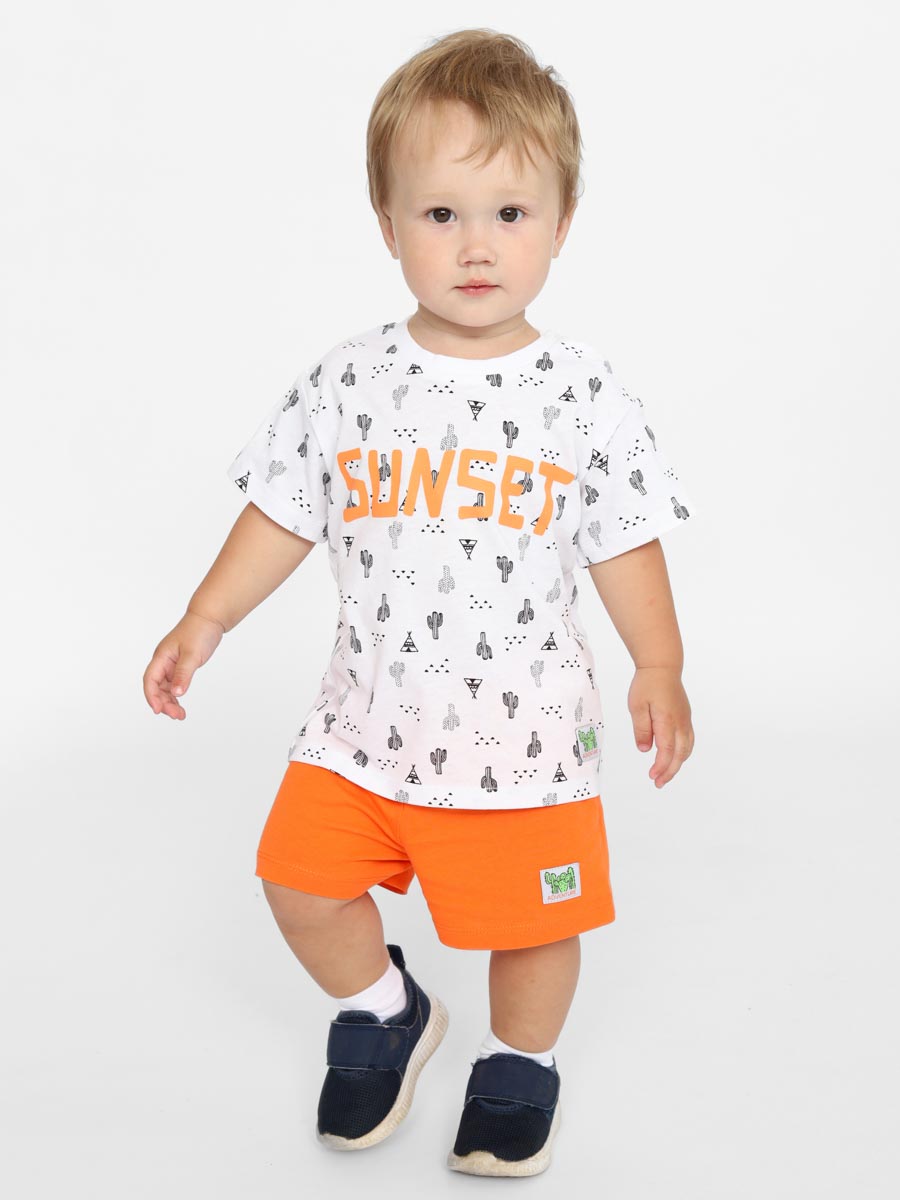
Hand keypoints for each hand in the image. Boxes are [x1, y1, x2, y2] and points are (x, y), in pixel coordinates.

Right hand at [143, 608, 224, 719]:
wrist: (209, 619)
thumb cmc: (199, 631)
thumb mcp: (192, 654)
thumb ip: (183, 674)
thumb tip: (176, 693)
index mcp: (161, 657)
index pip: (150, 680)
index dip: (152, 697)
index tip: (158, 710)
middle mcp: (163, 661)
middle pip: (157, 687)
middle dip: (164, 703)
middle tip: (177, 715)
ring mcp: (171, 664)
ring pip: (165, 688)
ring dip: (170, 701)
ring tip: (180, 715)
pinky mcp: (180, 666)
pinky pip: (174, 684)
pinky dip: (176, 694)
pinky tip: (180, 703)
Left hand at [626, 666, 693, 786]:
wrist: (662, 667)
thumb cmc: (647, 684)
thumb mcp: (637, 706)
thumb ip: (641, 729)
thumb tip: (646, 749)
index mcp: (667, 720)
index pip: (667, 751)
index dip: (661, 767)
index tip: (652, 776)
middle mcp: (680, 722)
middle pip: (680, 754)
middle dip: (670, 771)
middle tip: (658, 783)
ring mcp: (685, 720)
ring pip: (687, 749)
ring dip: (677, 764)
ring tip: (665, 775)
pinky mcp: (686, 717)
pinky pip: (688, 740)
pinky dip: (683, 753)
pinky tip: (675, 758)